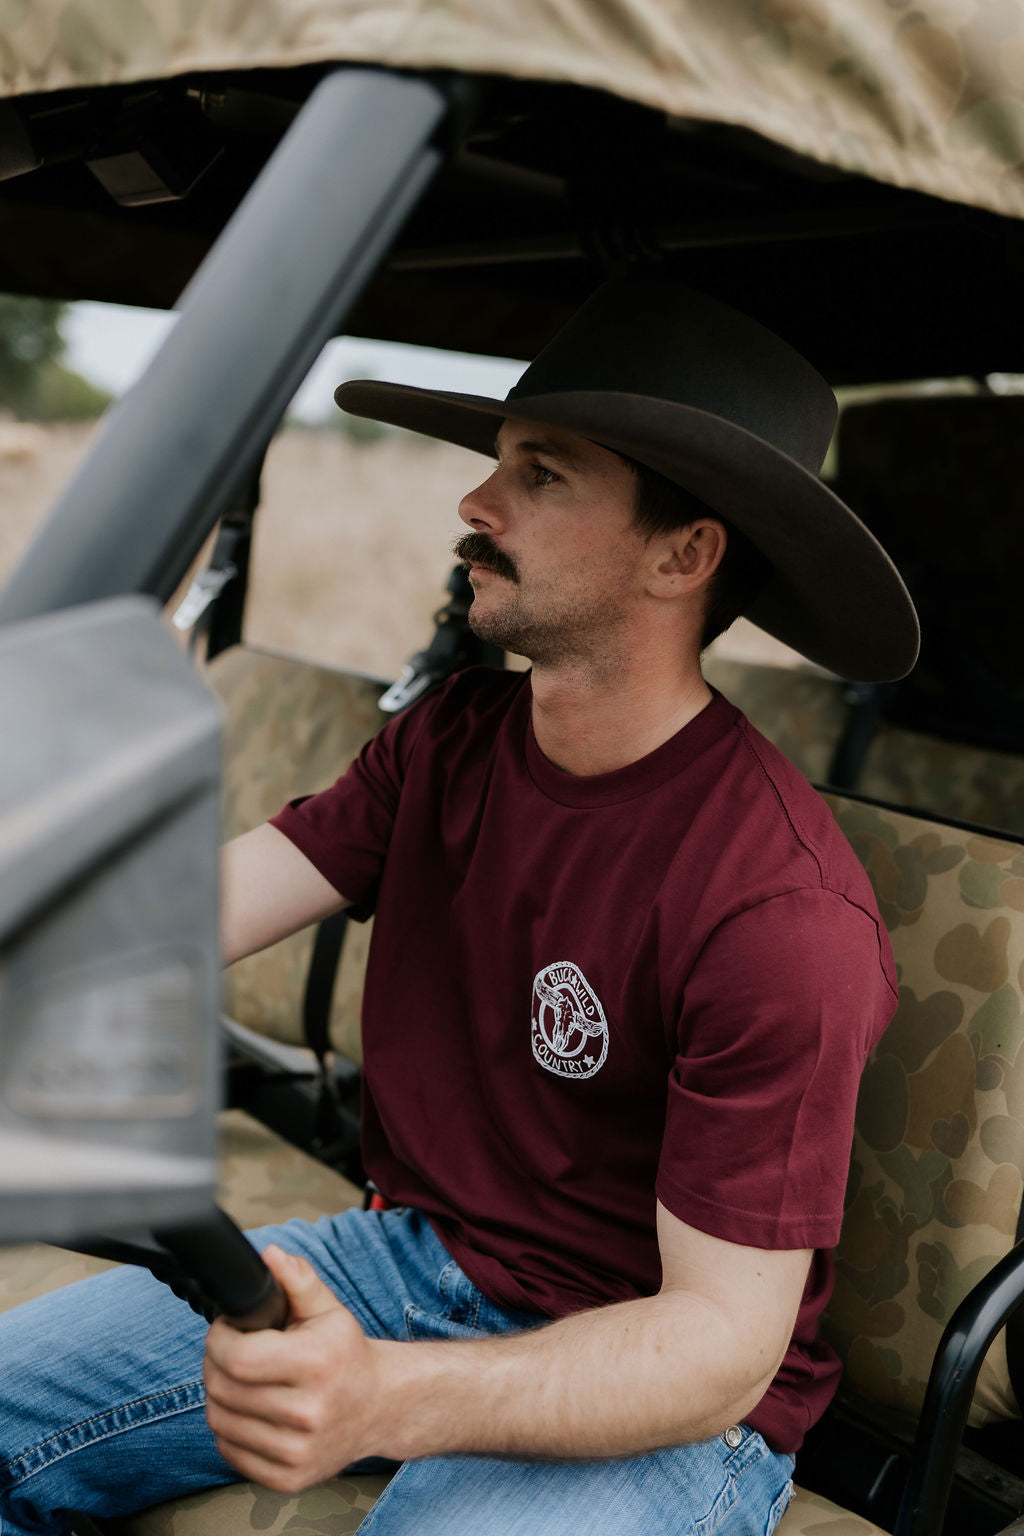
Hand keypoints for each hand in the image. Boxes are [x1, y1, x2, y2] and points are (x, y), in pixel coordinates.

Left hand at [203, 1244, 380, 1491]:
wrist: (379, 1407)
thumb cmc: (347, 1355)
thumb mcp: (328, 1310)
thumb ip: (297, 1280)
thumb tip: (270, 1255)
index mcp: (317, 1364)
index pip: (238, 1358)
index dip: (219, 1339)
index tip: (227, 1330)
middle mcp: (309, 1412)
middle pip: (223, 1389)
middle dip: (216, 1364)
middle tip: (231, 1351)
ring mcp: (298, 1451)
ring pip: (220, 1421)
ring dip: (219, 1396)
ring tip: (241, 1379)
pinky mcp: (288, 1478)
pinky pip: (230, 1451)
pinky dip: (230, 1428)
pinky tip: (249, 1409)